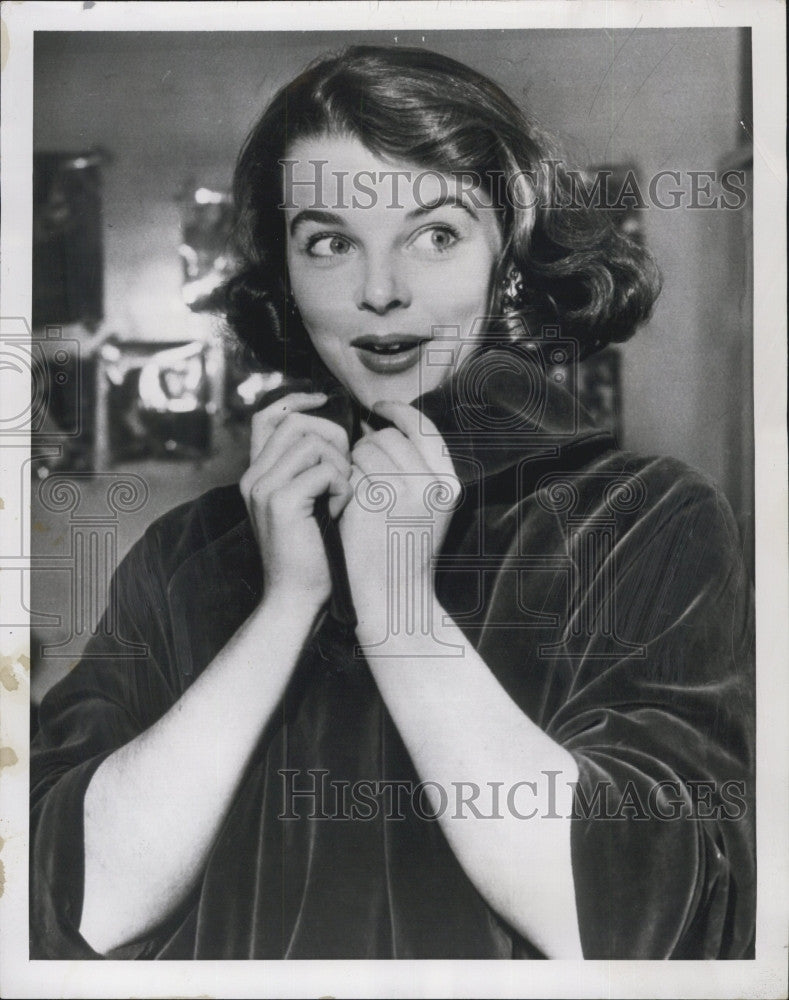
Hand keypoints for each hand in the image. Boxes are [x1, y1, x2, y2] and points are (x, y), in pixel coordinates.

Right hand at [239, 391, 351, 611]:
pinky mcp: (281, 502)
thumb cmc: (312, 554)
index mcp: (257, 474)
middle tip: (346, 470)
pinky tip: (338, 511)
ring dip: (340, 467)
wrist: (296, 598)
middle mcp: (254, 477)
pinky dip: (342, 488)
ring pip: (313, 444)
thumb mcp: (308, 504)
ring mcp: (263, 488)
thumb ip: (310, 470)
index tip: (323, 402)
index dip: (297, 401)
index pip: (267, 416)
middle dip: (333, 437)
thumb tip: (341, 435)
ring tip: (340, 497)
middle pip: (297, 423)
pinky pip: (325, 471)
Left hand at [340, 400, 460, 624]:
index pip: (423, 427)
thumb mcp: (430, 505)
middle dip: (370, 443)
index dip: (398, 411)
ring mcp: (400, 493)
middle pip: (390, 436)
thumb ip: (420, 466)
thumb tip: (385, 423)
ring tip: (356, 485)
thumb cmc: (406, 546)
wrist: (393, 593)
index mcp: (449, 483)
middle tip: (362, 462)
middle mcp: (430, 484)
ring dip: (354, 461)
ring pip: (366, 450)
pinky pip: (350, 471)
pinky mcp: (370, 502)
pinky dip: (344, 479)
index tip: (379, 408)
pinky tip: (347, 499)